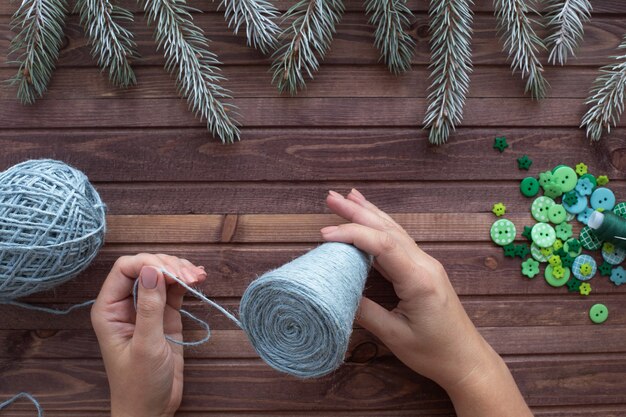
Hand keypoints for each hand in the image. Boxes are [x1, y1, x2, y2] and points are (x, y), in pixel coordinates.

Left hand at [91, 254, 206, 416]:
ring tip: (198, 277)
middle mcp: (125, 305)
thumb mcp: (146, 345)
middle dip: (168, 266)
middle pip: (145, 267)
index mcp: (109, 310)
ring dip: (181, 271)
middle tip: (189, 277)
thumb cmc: (140, 384)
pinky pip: (174, 289)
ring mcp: (146, 308)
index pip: (125, 269)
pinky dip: (187, 281)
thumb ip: (149, 307)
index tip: (172, 273)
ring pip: (161, 274)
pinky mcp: (164, 315)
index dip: (149, 263)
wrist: (152, 409)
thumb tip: (152, 270)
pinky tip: (199, 279)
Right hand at [321, 190, 531, 416]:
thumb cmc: (433, 352)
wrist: (466, 359)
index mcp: (419, 280)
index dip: (353, 235)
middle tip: (331, 198)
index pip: (383, 246)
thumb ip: (365, 311)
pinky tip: (371, 218)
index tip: (325, 234)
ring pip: (394, 230)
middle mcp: (425, 265)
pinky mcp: (424, 269)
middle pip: (388, 230)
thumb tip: (337, 291)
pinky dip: (381, 226)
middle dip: (357, 212)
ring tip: (347, 198)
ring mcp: (426, 264)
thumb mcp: (395, 336)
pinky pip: (399, 240)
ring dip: (369, 213)